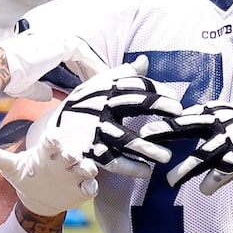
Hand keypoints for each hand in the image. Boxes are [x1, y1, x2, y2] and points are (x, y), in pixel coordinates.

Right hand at [0, 27, 106, 98]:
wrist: (1, 68)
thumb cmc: (9, 76)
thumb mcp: (28, 85)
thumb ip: (41, 88)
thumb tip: (50, 94)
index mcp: (40, 45)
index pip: (65, 56)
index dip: (77, 69)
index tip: (84, 82)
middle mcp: (50, 39)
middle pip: (77, 53)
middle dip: (89, 69)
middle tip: (99, 82)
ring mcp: (56, 39)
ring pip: (83, 53)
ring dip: (94, 67)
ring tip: (105, 81)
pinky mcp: (62, 45)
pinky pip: (85, 55)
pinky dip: (94, 66)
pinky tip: (102, 76)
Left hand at [0, 107, 98, 215]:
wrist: (37, 196)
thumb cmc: (26, 175)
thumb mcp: (12, 168)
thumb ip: (0, 159)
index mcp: (47, 151)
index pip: (52, 141)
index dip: (53, 139)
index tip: (53, 138)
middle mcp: (63, 160)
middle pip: (71, 152)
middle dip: (72, 153)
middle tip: (70, 155)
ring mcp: (74, 174)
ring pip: (86, 167)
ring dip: (87, 167)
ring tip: (86, 169)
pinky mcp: (81, 189)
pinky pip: (90, 187)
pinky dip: (91, 187)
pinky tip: (88, 189)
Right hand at [50, 60, 180, 174]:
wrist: (54, 131)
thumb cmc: (83, 105)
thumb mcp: (97, 86)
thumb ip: (122, 75)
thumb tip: (145, 60)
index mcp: (104, 90)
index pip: (135, 85)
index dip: (157, 90)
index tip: (176, 97)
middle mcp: (100, 107)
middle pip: (134, 104)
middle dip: (158, 106)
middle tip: (179, 113)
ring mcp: (95, 131)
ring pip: (126, 139)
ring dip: (148, 148)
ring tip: (168, 156)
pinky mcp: (90, 152)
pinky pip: (113, 162)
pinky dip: (131, 168)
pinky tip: (147, 171)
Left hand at [153, 100, 232, 195]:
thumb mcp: (227, 120)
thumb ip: (204, 120)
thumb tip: (176, 121)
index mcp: (217, 110)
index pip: (185, 115)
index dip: (165, 122)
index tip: (144, 130)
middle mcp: (223, 122)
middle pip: (188, 126)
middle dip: (166, 131)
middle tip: (145, 138)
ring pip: (203, 155)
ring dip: (185, 170)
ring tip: (170, 182)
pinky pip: (223, 173)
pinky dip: (212, 182)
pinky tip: (204, 191)